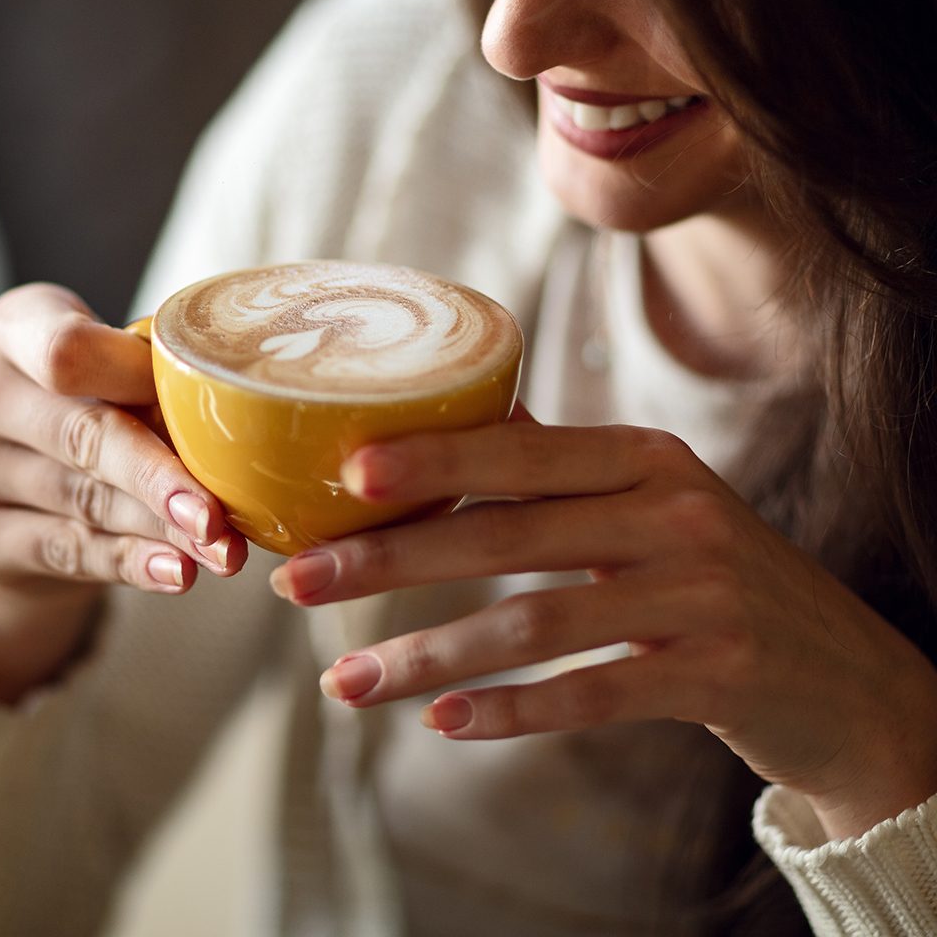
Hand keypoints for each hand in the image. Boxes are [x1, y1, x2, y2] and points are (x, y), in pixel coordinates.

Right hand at [0, 282, 247, 700]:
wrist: (12, 484)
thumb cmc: (85, 403)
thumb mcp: (107, 372)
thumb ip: (151, 379)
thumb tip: (242, 414)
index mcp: (10, 328)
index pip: (67, 350)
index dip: (138, 380)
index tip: (199, 404)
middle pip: (82, 435)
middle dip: (162, 478)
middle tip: (221, 516)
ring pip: (83, 501)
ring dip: (161, 530)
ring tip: (221, 551)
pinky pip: (66, 551)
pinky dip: (130, 562)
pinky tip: (176, 572)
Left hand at [270, 414, 936, 838]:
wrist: (845, 672)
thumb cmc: (719, 574)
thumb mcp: (654, 501)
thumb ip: (565, 469)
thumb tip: (473, 424)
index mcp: (646, 458)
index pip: (520, 450)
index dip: (433, 459)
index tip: (344, 476)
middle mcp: (674, 513)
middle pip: (508, 534)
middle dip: (394, 559)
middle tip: (303, 582)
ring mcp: (700, 595)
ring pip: (535, 625)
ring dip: (429, 656)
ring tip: (346, 683)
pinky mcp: (718, 676)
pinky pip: (593, 694)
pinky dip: (512, 711)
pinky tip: (444, 723)